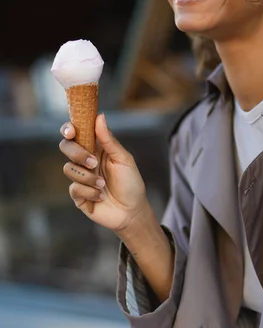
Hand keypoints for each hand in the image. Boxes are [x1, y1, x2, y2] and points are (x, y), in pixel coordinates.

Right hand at [59, 113, 148, 231]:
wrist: (132, 211)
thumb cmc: (131, 182)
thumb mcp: (123, 159)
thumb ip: (109, 140)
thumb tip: (100, 116)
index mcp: (95, 148)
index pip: (76, 133)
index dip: (69, 129)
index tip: (71, 132)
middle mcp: (85, 160)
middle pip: (66, 147)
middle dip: (77, 154)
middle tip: (94, 162)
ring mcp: (80, 177)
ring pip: (68, 168)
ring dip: (88, 177)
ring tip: (103, 184)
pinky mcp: (77, 195)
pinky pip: (74, 188)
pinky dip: (89, 192)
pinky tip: (101, 196)